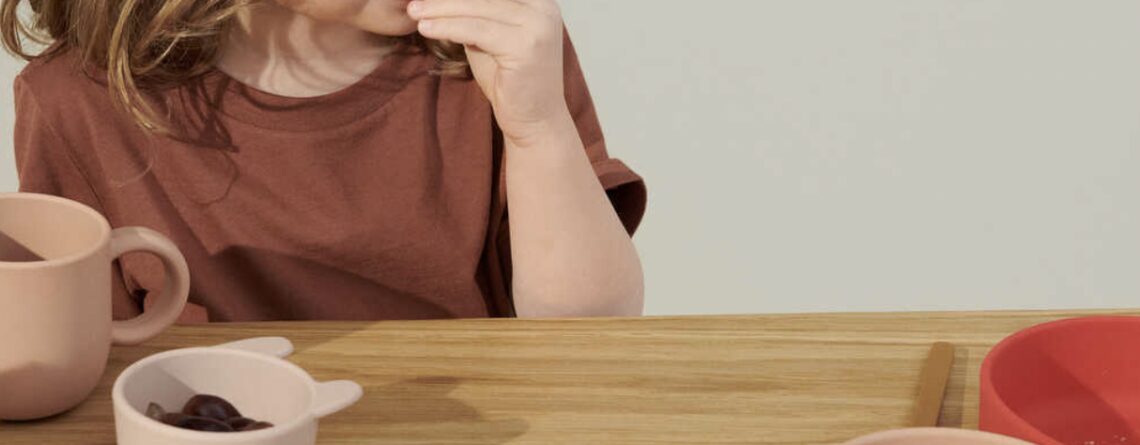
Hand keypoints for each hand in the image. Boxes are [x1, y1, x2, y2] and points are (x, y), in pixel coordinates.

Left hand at [408, 0, 568, 144]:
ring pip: (477, 8)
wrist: (535, 120)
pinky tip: (426, 28)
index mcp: (538, 0)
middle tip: (415, 2)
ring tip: (414, 12)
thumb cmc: (509, 78)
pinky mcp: (526, 46)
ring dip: (441, 10)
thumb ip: (474, 13)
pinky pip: (476, 30)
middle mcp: (544, 7)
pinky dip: (448, 27)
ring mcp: (538, 25)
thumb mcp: (489, 35)